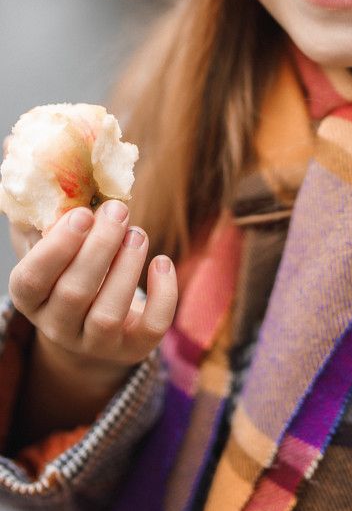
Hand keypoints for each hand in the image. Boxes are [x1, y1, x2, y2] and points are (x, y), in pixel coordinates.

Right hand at [8, 202, 177, 376]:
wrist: (94, 325)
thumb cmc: (71, 270)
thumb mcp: (52, 246)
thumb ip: (44, 214)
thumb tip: (34, 162)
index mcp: (30, 298)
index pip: (30, 280)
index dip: (57, 247)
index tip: (83, 213)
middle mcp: (57, 326)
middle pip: (74, 293)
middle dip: (101, 246)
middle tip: (119, 210)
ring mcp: (95, 343)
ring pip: (109, 313)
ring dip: (127, 266)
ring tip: (138, 233)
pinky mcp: (132, 348)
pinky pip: (151, 328)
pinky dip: (163, 294)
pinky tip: (162, 262)